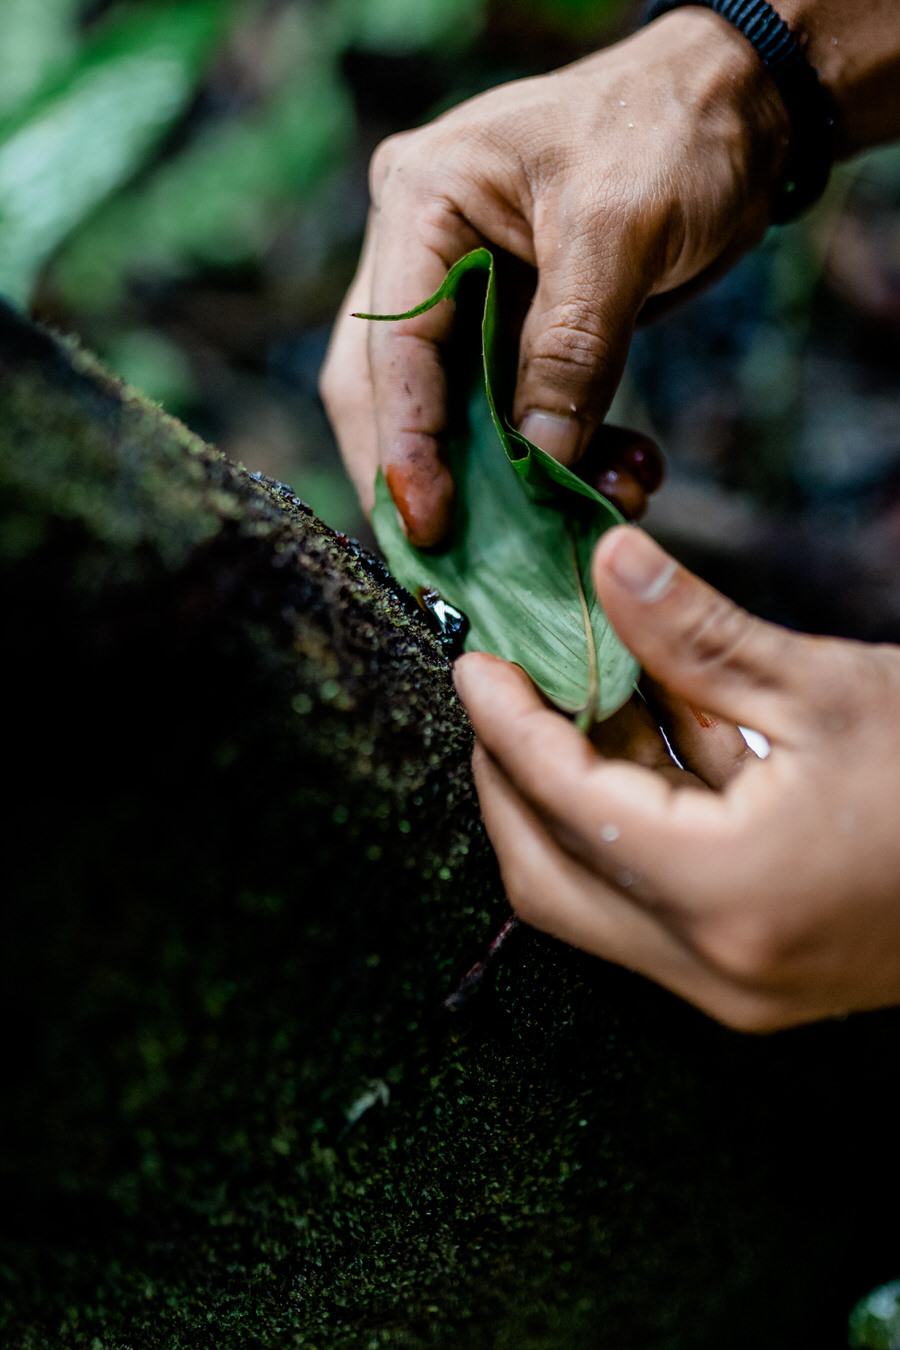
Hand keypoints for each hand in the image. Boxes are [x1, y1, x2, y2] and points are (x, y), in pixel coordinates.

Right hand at [320, 9, 789, 545]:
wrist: (739, 110)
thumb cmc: (671, 133)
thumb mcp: (619, 236)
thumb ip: (569, 354)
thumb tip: (536, 465)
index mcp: (422, 203)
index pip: (391, 346)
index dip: (405, 445)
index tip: (431, 523)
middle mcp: (421, 250)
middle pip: (391, 390)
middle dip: (429, 478)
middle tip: (460, 559)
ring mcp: (464, 293)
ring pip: (453, 414)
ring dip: (509, 477)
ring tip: (584, 510)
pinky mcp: (511, 328)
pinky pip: (510, 411)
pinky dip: (556, 455)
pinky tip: (615, 475)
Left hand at [454, 526, 899, 1031]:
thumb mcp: (827, 688)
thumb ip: (698, 633)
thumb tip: (606, 562)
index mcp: (726, 892)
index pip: (563, 804)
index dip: (505, 725)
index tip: (475, 661)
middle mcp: (711, 965)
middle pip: (545, 874)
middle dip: (508, 776)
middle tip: (504, 687)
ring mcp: (730, 988)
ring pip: (587, 900)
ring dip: (562, 804)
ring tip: (573, 703)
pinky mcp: (749, 981)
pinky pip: (642, 909)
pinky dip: (620, 833)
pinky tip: (642, 750)